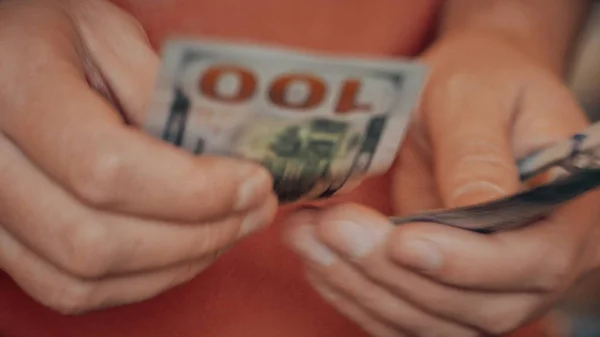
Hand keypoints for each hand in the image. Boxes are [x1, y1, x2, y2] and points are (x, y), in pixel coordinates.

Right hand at [0, 0, 276, 313]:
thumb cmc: (51, 33)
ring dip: (177, 263)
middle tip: (255, 207)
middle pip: (96, 241)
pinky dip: (141, 280)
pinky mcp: (4, 239)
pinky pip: (70, 289)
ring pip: (84, 278)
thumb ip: (158, 92)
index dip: (192, 190)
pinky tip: (186, 248)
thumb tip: (219, 159)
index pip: (107, 169)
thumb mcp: (107, 33)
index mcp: (14, 87)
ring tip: (231, 227)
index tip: (251, 181)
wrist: (2, 55)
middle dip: (199, 234)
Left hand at [284, 32, 599, 335]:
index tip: (402, 240)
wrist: (471, 98)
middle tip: (329, 228)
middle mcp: (537, 264)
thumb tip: (478, 205)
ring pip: (431, 319)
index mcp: (566, 213)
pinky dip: (358, 295)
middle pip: (474, 305)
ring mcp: (491, 285)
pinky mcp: (447, 288)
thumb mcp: (480, 97)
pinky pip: (406, 314)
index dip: (464, 262)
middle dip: (393, 273)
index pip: (529, 261)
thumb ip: (479, 151)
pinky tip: (319, 261)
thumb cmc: (483, 82)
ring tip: (305, 237)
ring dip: (362, 286)